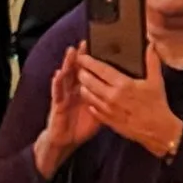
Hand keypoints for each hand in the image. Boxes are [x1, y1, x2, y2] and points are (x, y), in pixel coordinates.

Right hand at [33, 44, 100, 176]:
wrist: (66, 140)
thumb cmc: (83, 124)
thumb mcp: (100, 110)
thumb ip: (108, 97)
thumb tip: (125, 88)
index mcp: (86, 88)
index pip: (90, 71)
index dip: (93, 59)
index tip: (99, 46)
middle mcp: (74, 88)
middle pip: (77, 69)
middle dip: (81, 56)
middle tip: (85, 42)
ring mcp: (64, 94)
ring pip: (66, 76)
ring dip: (68, 64)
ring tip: (71, 52)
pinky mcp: (57, 103)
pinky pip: (57, 92)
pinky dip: (57, 83)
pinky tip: (57, 74)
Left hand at [78, 43, 182, 159]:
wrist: (158, 131)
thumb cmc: (157, 104)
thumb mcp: (156, 81)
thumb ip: (152, 61)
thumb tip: (151, 44)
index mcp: (122, 84)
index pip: (100, 69)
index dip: (88, 61)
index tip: (82, 55)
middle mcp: (111, 96)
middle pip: (89, 81)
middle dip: (82, 72)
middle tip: (80, 66)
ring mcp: (107, 110)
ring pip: (87, 95)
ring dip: (83, 86)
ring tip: (83, 80)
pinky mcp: (107, 120)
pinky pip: (92, 108)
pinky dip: (89, 101)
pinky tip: (90, 96)